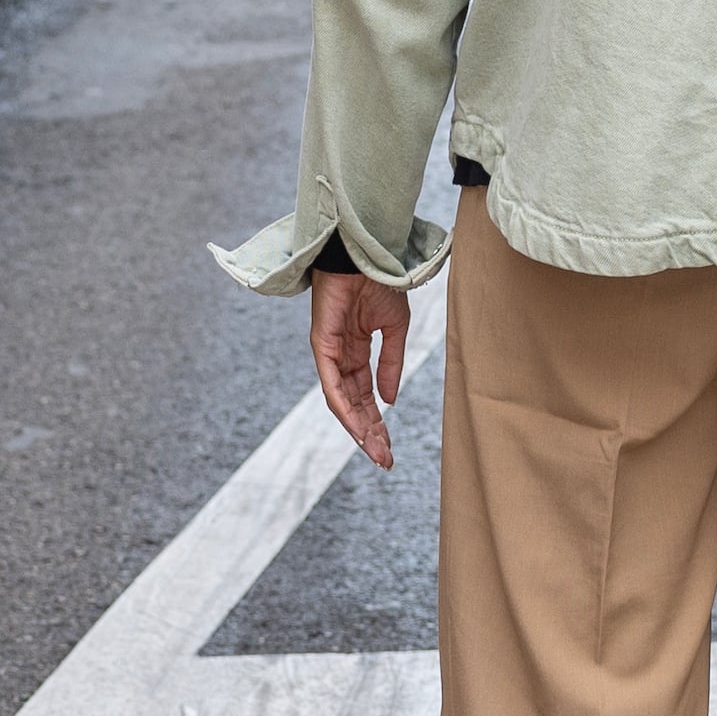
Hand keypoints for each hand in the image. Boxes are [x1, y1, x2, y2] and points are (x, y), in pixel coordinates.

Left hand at [313, 269, 412, 469]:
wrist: (366, 256)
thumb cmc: (379, 283)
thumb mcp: (395, 329)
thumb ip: (391, 365)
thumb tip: (390, 400)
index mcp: (358, 352)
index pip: (367, 395)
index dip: (378, 423)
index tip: (389, 448)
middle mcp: (342, 357)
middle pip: (354, 404)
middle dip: (369, 433)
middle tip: (384, 460)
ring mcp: (330, 353)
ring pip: (342, 401)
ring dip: (358, 428)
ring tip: (374, 450)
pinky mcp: (322, 346)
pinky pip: (331, 384)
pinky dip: (344, 407)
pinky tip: (357, 427)